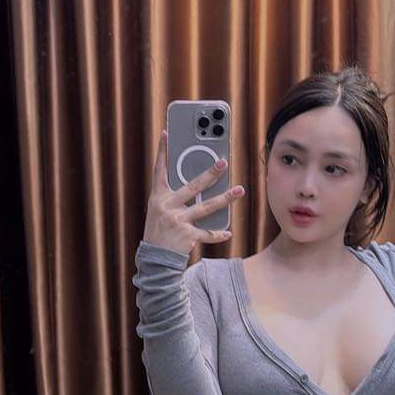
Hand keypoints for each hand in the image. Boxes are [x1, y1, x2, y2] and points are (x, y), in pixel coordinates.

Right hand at [143, 130, 245, 253]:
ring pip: (206, 207)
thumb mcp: (160, 210)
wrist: (154, 260)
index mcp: (158, 197)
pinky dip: (218, 234)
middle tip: (223, 162)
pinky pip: (207, 233)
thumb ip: (175, 196)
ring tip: (239, 190)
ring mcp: (178, 221)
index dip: (162, 152)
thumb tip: (199, 182)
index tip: (166, 134)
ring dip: (225, 198)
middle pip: (192, 186)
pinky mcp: (187, 236)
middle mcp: (167, 207)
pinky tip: (228, 232)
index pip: (159, 170)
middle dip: (210, 174)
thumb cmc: (159, 230)